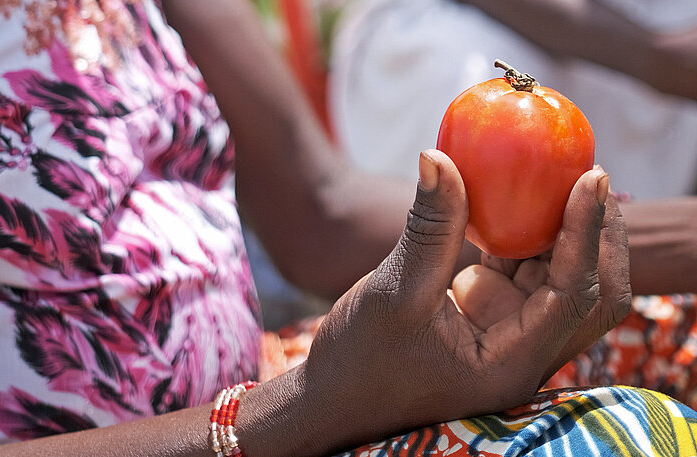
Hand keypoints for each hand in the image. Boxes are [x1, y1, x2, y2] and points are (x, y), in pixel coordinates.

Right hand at [301, 149, 630, 452]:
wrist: (338, 394)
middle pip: (591, 291)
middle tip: (588, 172)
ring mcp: (509, 330)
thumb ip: (428, 228)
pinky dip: (524, 232)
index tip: (591, 176)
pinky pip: (522, 268)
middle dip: (599, 234)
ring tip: (558, 173)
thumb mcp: (395, 293)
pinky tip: (516, 194)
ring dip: (564, 229)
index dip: (588, 233)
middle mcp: (524, 349)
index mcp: (512, 361)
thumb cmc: (360, 360)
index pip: (573, 294)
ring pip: (561, 276)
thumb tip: (437, 157)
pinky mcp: (489, 312)